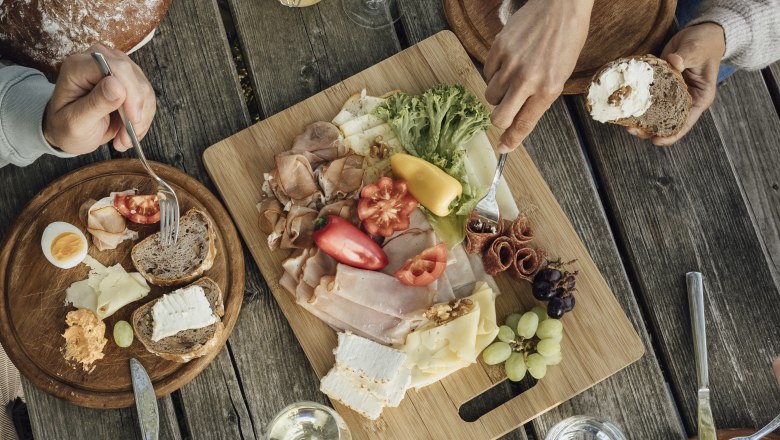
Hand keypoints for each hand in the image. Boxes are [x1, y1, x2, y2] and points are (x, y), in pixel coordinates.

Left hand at [43, 44, 155, 154]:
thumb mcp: (75, 122)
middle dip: (136, 111)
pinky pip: (147, 98)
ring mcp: (117, 68)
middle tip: (126, 138)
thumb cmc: (66, 126)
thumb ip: (95, 103)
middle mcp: (100, 60)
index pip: (115, 67)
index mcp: (79, 66)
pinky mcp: (130, 80)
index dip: (129, 92)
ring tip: (123, 139)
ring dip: (139, 119)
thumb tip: (117, 85)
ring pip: (144, 89)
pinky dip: (142, 119)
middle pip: (133, 77)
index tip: (133, 120)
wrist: (70, 130)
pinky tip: (128, 132)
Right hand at [484, 0, 592, 152]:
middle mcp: (527, 79)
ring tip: (513, 77)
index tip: (503, 149)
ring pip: (491, 95)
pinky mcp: (498, 48)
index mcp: (548, 89)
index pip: (523, 124)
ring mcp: (511, 63)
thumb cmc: (566, 40)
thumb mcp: (560, 76)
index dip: (511, 141)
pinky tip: (509, 61)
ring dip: (498, 93)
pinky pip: (487, 72)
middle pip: (499, 116)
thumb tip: (518, 121)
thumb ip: (539, 99)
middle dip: (500, 118)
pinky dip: (494, 72)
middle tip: (507, 109)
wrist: (561, 6)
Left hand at [629, 23, 724, 145]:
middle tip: (631, 130)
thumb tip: (673, 63)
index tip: (655, 141)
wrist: (701, 32)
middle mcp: (685, 99)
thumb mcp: (697, 49)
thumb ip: (685, 57)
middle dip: (649, 129)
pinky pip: (648, 97)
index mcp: (700, 98)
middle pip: (667, 121)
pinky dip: (637, 101)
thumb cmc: (705, 42)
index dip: (671, 134)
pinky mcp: (661, 85)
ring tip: (623, 120)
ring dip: (640, 118)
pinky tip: (624, 103)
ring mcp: (672, 94)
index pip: (686, 122)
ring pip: (655, 112)